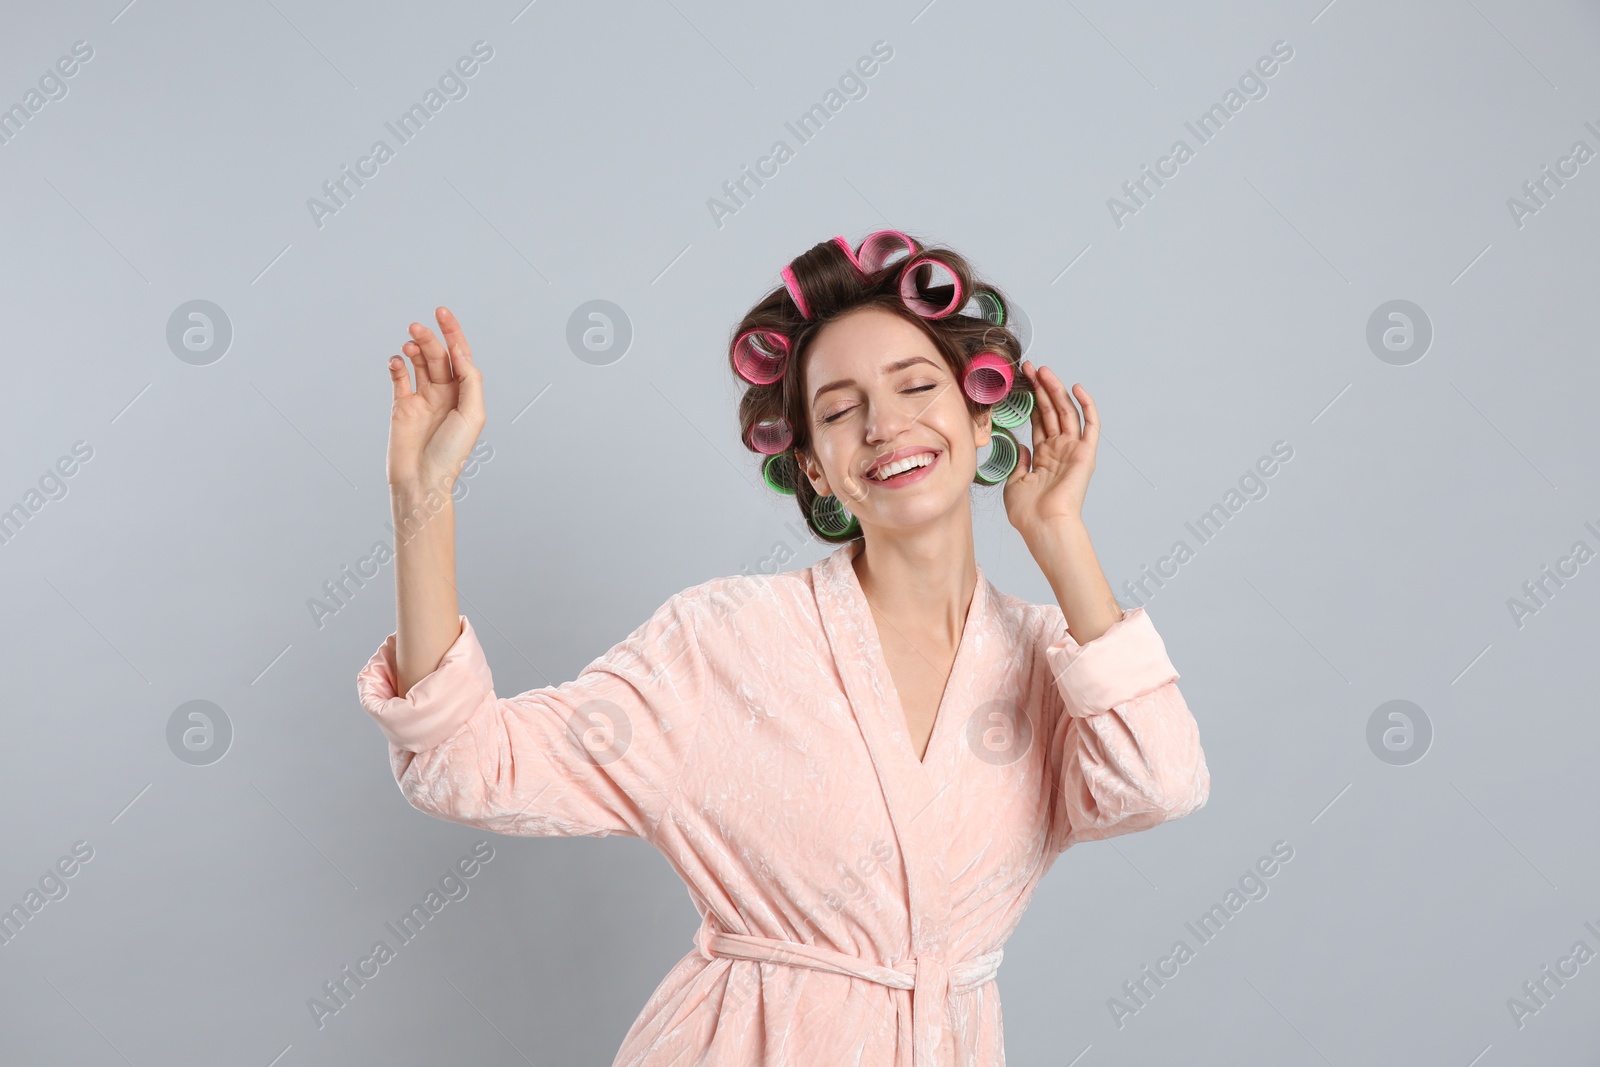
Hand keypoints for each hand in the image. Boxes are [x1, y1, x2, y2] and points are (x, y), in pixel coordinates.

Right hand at [386, 307, 485, 491]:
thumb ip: (470, 380)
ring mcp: (422, 398)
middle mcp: (444, 393)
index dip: (453, 332)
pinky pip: (399, 378)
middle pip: (439, 356)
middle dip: (429, 338)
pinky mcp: (401, 406)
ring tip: (409, 342)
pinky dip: (396, 365)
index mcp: (465, 394)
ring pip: (419, 363)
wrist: (422, 479)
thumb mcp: (472, 415)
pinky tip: (396, 360)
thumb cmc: (451, 453)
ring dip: (414, 348)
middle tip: (417, 326)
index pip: (461, 355)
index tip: (442, 313)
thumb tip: (460, 352)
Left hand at [1002, 362, 1097, 540]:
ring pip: (1066, 412)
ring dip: (1056, 390)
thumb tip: (1021, 446)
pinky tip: (1076, 388)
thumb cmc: (1028, 511)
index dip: (1031, 401)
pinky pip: (1090, 425)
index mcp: (1043, 456)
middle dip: (1041, 388)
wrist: (1043, 524)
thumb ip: (1018, 461)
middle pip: (1051, 411)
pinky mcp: (1086, 453)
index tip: (1021, 382)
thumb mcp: (1015, 483)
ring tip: (1044, 371)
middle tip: (1030, 368)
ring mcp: (1073, 450)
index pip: (1038, 421)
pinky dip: (1086, 405)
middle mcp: (1059, 450)